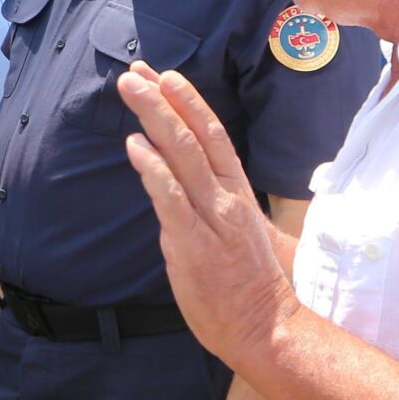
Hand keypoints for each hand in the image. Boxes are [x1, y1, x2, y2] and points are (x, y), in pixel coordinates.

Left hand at [116, 63, 301, 369]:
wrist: (267, 329)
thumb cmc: (251, 287)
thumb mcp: (240, 234)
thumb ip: (216, 208)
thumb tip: (189, 190)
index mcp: (238, 194)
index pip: (213, 136)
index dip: (187, 103)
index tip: (163, 76)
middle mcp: (227, 198)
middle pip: (197, 135)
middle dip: (165, 99)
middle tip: (136, 70)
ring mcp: (212, 219)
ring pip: (183, 157)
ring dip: (155, 118)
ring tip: (130, 88)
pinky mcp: (194, 244)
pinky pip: (172, 199)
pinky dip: (153, 169)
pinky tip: (135, 145)